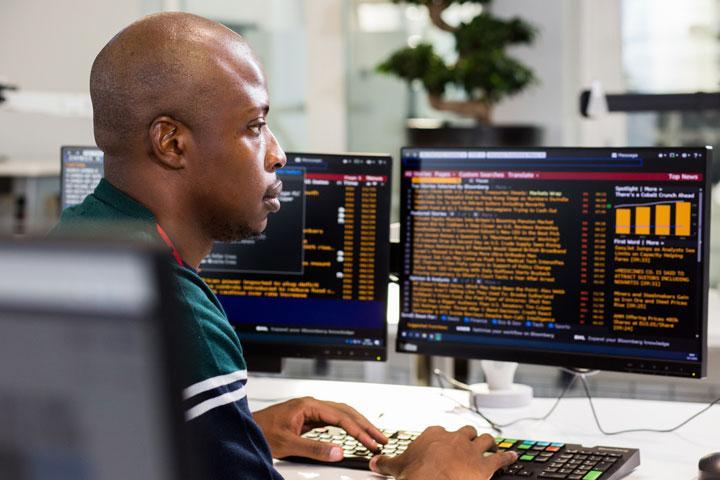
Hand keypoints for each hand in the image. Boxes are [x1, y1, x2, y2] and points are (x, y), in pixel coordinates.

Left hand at [252, 396, 387, 461]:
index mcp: (308, 405)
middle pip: (346, 412)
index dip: (359, 431)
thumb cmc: (259, 431)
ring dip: (357, 425)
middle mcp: (310, 404)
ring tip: (371, 436)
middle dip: (365, 425)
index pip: (342, 417)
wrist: (243, 429)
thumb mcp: (287, 444)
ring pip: (340, 415)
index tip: (372, 443)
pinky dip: (345, 427)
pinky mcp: (305, 418)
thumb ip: (314, 448)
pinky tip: (350, 433)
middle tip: (381, 438)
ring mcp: (308, 410)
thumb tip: (338, 452)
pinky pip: (331, 420)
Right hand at [369, 426, 516, 479]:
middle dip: (469, 436)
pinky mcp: (485, 465)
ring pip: (485, 440)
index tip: (442, 443)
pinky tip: (512, 456)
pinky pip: (500, 458)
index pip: (440, 431)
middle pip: (466, 431)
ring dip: (490, 442)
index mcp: (434, 435)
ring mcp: (471, 450)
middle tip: (470, 440)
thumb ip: (386, 463)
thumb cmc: (417, 475)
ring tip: (492, 443)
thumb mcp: (398, 468)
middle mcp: (454, 438)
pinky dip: (507, 457)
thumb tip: (375, 462)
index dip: (443, 438)